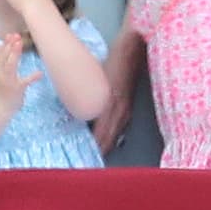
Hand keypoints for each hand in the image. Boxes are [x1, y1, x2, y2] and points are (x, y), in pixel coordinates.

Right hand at [0, 34, 41, 113]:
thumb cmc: (2, 88)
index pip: (0, 54)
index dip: (6, 44)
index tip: (10, 34)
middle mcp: (1, 73)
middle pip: (5, 58)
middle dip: (10, 46)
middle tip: (16, 36)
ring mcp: (9, 81)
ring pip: (11, 66)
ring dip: (15, 54)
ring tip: (20, 44)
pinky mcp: (17, 89)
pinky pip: (25, 82)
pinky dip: (32, 77)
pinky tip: (40, 73)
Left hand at [92, 28, 144, 155]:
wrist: (132, 49)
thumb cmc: (112, 61)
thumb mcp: (95, 78)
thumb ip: (86, 95)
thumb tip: (77, 111)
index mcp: (110, 105)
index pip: (101, 134)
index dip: (94, 146)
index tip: (84, 156)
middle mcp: (119, 110)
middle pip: (109, 138)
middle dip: (100, 149)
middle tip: (89, 160)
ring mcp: (126, 108)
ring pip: (115, 133)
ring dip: (106, 143)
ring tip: (97, 151)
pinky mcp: (128, 104)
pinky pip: (120, 125)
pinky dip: (112, 134)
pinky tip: (107, 136)